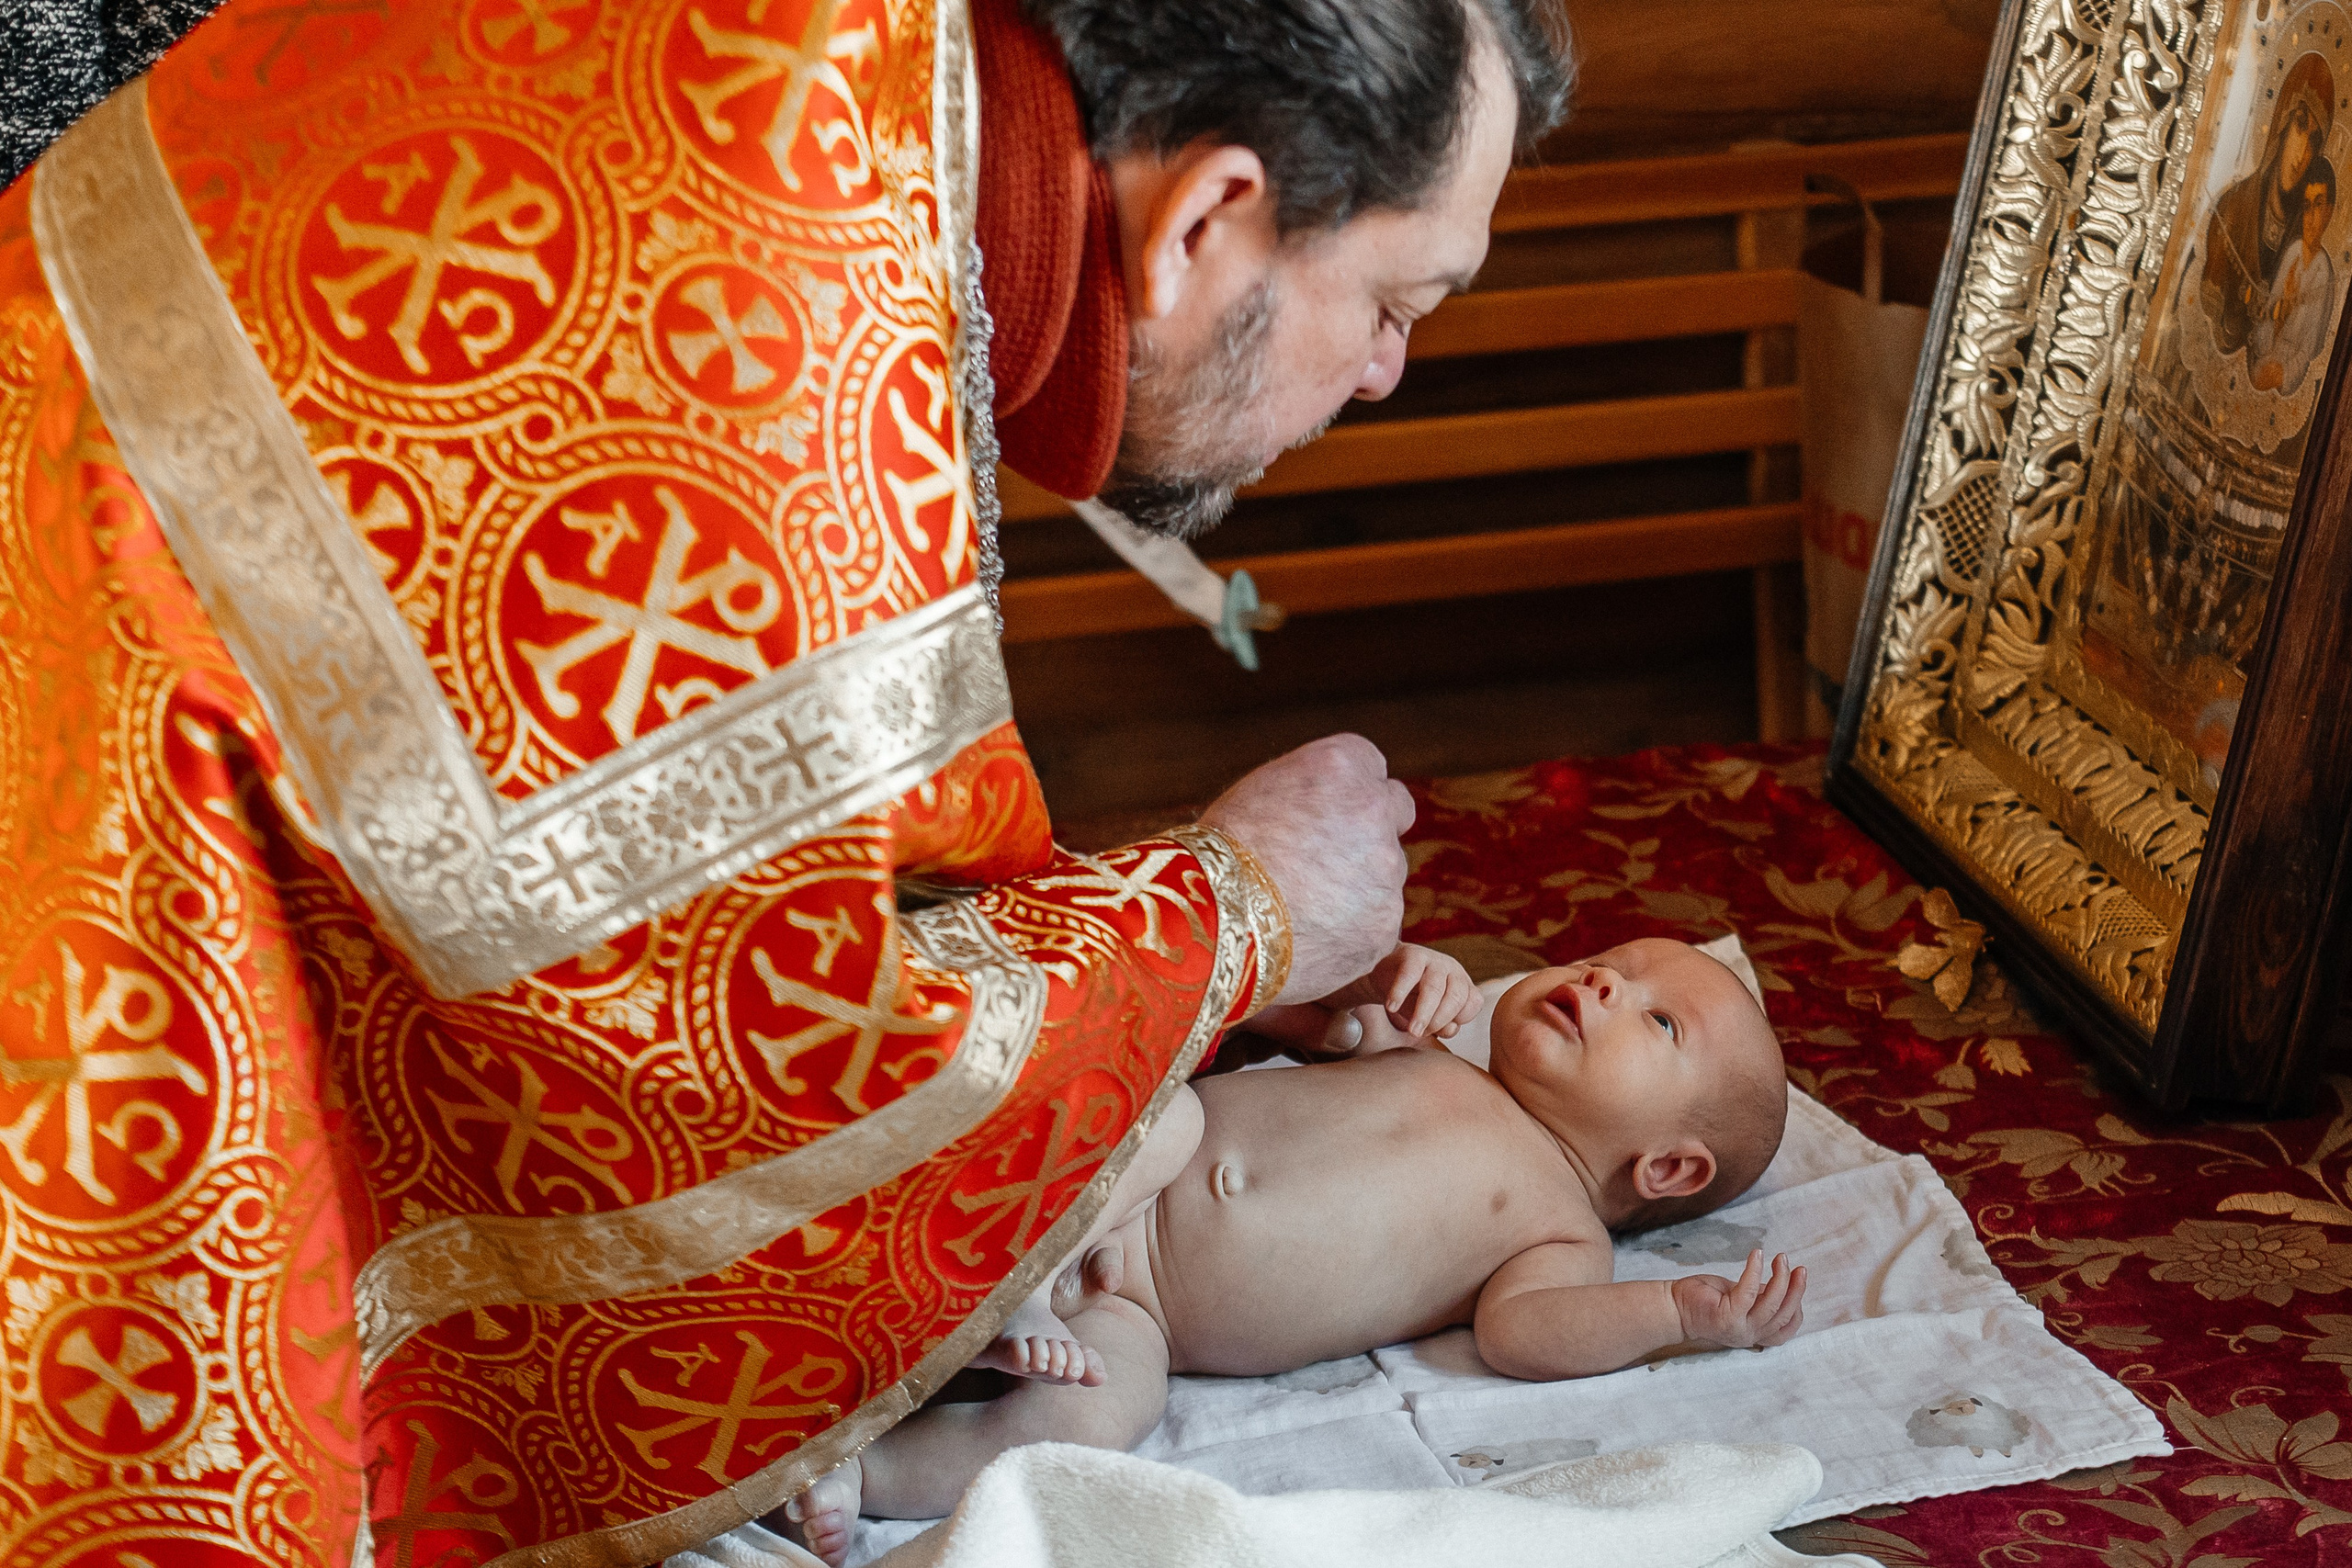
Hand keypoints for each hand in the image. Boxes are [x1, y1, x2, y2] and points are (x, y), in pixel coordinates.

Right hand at [1199, 734, 1414, 1003]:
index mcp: (1345, 766)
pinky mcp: (1384, 927)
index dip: (1349, 795)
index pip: (1373, 769)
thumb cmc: (1219, 853)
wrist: (1210, 921)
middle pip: (1391, 818)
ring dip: (1357, 888)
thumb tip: (1336, 807)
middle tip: (1323, 862)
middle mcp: (1376, 811)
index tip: (1330, 815)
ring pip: (1384, 877)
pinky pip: (1376, 926)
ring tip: (1300, 909)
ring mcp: (1386, 872)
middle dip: (1367, 836)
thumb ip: (1314, 791)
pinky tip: (1308, 938)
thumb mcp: (1262, 792)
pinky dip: (1350, 933)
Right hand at [1362, 945, 1478, 1037]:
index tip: (1438, 1032)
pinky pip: (1409, 974)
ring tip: (1412, 1029)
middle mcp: (1453, 970)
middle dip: (1439, 1020)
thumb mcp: (1430, 1017)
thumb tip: (1450, 1029)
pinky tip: (1392, 1007)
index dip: (1458, 1020)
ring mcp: (1434, 960)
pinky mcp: (1412, 954)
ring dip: (1423, 1012)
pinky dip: (1400, 992)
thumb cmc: (1413, 999)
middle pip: (1455, 997)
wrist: (1386, 975)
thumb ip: (1443, 1026)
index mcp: (1463, 985)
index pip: (1472, 1003)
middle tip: (1420, 1034)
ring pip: (1434, 987)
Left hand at [1671, 1251, 1804, 1349]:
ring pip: (1772, 1305)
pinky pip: (1749, 1291)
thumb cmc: (1707, 1299)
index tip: (1799, 1282)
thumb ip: (1761, 1298)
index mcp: (1754, 1334)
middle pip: (1784, 1315)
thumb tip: (1783, 1284)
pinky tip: (1758, 1255)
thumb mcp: (1741, 1300)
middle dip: (1796, 1290)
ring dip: (1781, 1279)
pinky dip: (1755, 1271)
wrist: (1673, 1307)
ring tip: (1781, 1259)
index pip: (1786, 1329)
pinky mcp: (1727, 1315)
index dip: (1798, 1307)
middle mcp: (1750, 1336)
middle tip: (1799, 1268)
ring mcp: (1739, 1328)